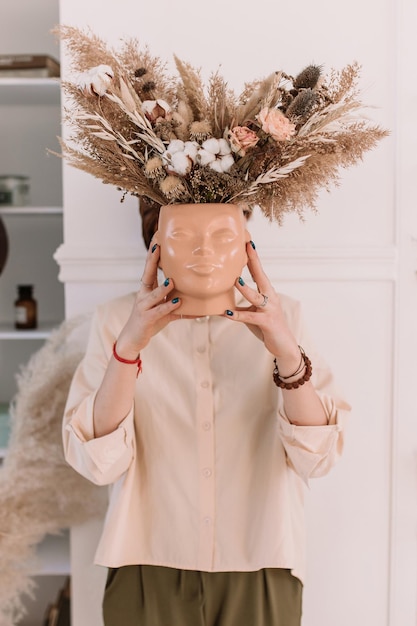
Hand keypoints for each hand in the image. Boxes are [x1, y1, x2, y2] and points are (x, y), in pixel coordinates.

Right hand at [115, 242, 180, 357]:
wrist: (134, 338)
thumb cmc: (150, 320)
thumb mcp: (162, 307)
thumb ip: (175, 299)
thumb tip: (196, 296)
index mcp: (147, 289)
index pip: (149, 268)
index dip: (152, 254)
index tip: (156, 239)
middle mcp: (144, 295)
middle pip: (147, 275)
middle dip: (151, 261)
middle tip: (157, 248)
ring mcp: (144, 307)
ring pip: (154, 295)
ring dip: (163, 288)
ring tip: (171, 281)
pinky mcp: (147, 319)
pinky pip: (160, 312)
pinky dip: (169, 308)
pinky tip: (177, 303)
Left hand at [224, 241, 300, 373]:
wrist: (284, 346)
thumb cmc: (267, 328)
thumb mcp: (253, 314)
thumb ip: (241, 306)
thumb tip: (222, 303)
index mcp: (267, 293)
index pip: (259, 272)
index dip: (253, 258)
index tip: (247, 242)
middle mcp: (271, 298)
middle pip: (261, 276)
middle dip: (254, 261)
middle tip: (246, 247)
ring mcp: (270, 309)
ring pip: (256, 296)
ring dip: (245, 288)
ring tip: (235, 279)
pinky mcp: (267, 322)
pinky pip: (250, 317)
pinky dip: (238, 315)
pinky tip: (226, 312)